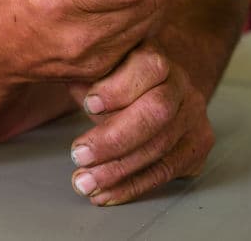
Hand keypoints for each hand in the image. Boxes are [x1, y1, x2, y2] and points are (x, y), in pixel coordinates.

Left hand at [67, 39, 212, 205]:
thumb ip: (83, 74)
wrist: (154, 91)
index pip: (149, 67)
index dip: (119, 88)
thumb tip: (54, 76)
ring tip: (85, 182)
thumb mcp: (96, 69)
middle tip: (79, 155)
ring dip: (118, 170)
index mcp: (155, 57)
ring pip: (160, 147)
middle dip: (114, 138)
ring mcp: (193, 116)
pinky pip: (166, 172)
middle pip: (157, 111)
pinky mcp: (196, 146)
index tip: (89, 104)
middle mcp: (180, 85)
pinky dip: (132, 186)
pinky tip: (106, 193)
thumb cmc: (114, 80)